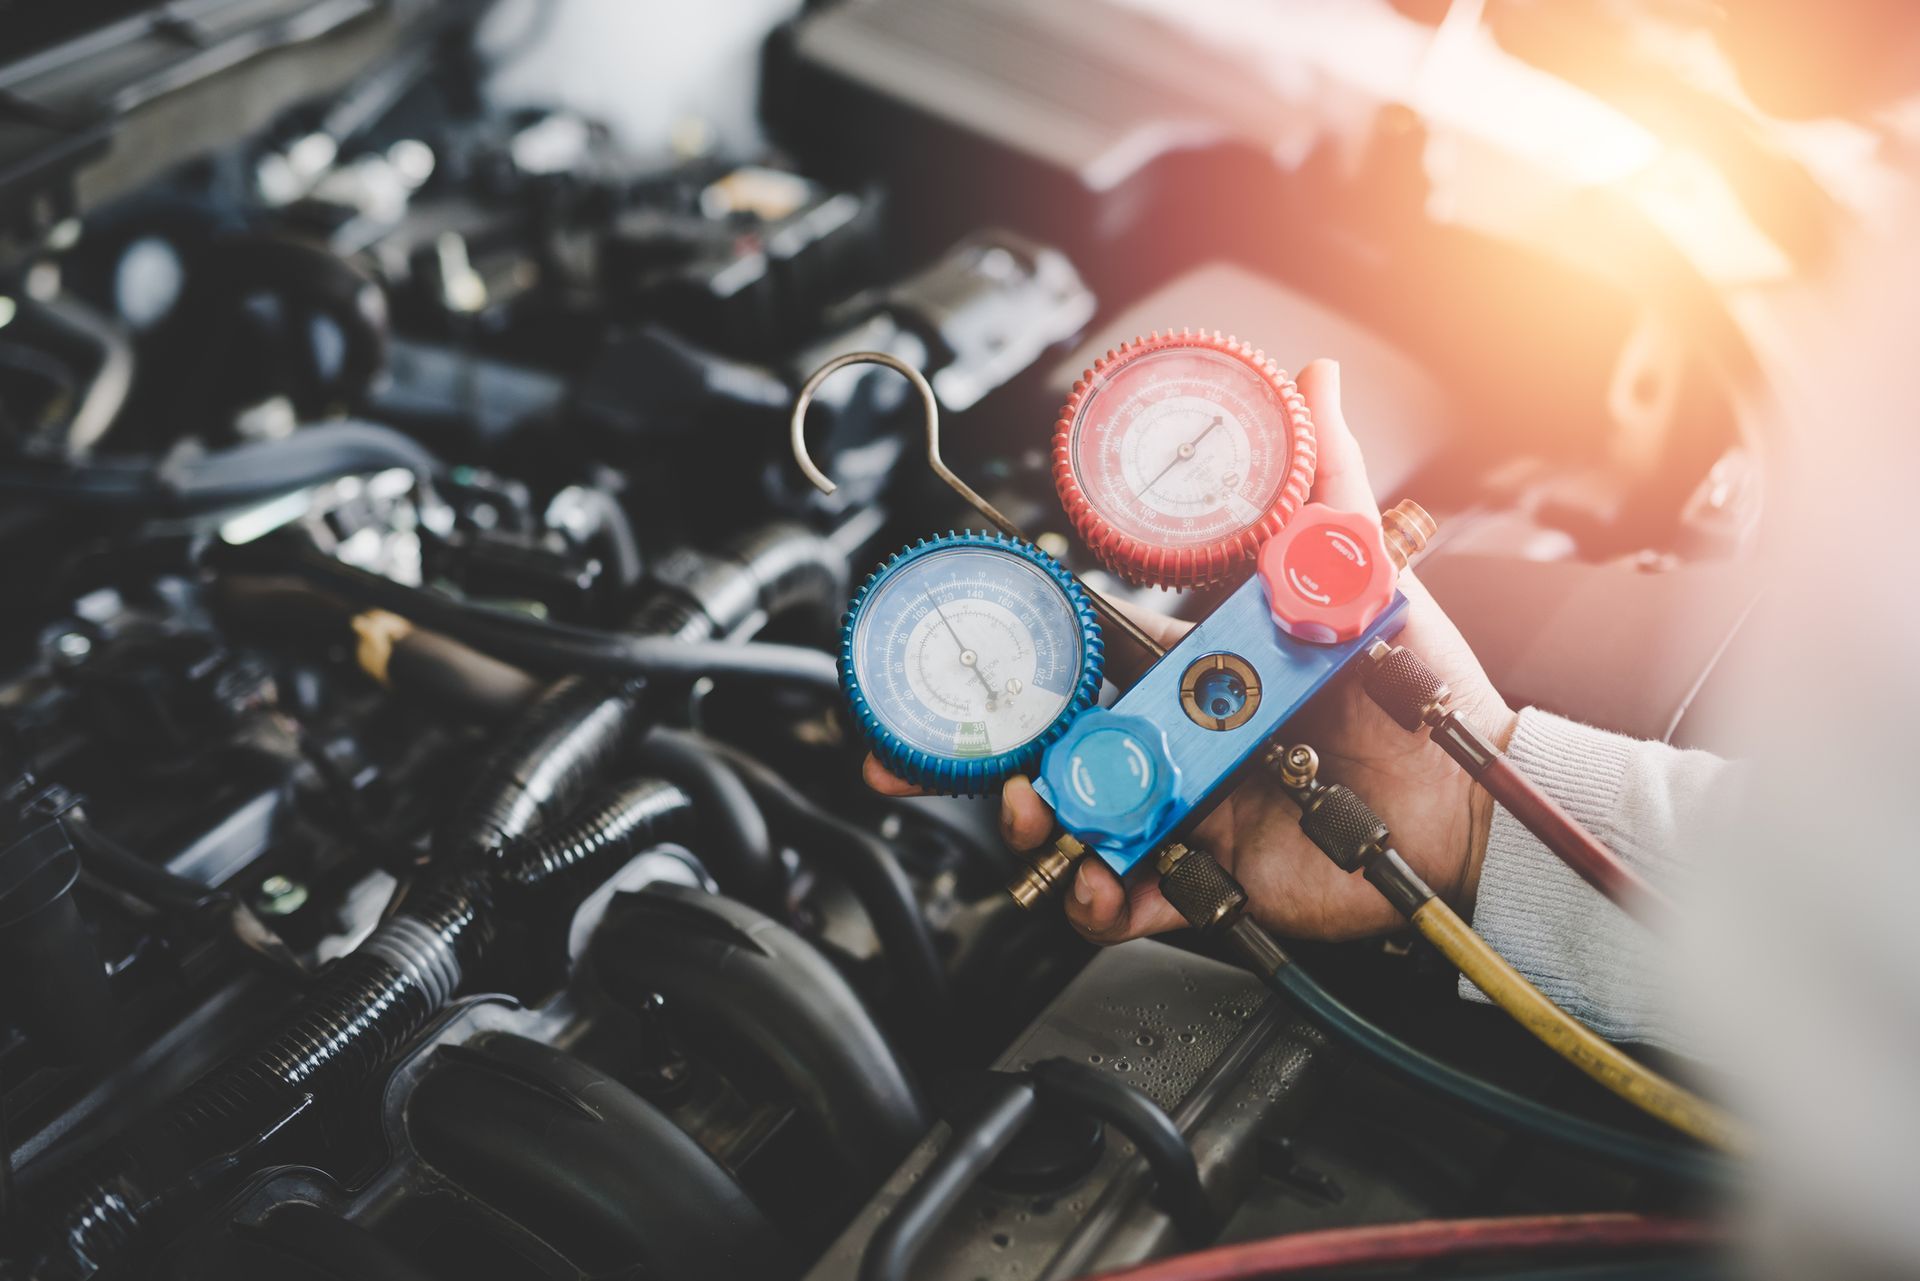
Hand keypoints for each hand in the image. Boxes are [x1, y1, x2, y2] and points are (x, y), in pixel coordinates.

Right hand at [863, 359, 1516, 943]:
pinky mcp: (1207, 879)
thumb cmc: (1415, 686)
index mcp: (1192, 669)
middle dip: (994, 756)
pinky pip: (1129, 898)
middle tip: (965, 764)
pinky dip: (1099, 900)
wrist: (1468, 795)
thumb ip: (1329, 479)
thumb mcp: (1361, 570)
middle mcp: (1175, 738)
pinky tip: (1102, 884)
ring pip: (1075, 820)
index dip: (1023, 661)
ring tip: (1040, 815)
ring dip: (1035, 822)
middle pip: (1057, 746)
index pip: (1085, 658)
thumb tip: (1312, 381)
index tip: (978, 663)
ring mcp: (1183, 808)